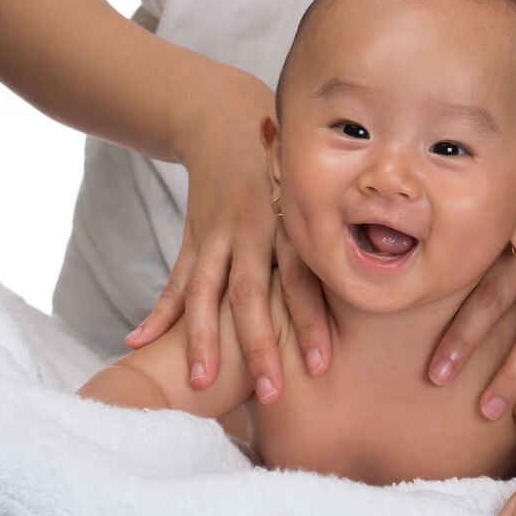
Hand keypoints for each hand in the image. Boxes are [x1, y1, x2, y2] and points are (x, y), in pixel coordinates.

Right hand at [125, 73, 330, 399]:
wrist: (228, 122)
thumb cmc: (288, 178)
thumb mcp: (312, 201)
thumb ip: (330, 245)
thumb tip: (375, 293)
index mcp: (289, 227)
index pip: (302, 280)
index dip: (309, 321)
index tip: (321, 366)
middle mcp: (254, 232)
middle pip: (252, 294)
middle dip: (259, 345)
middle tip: (270, 393)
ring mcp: (218, 235)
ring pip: (206, 290)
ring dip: (203, 338)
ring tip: (200, 382)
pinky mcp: (192, 237)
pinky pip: (174, 279)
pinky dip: (159, 312)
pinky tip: (139, 342)